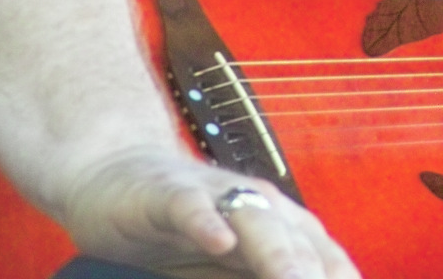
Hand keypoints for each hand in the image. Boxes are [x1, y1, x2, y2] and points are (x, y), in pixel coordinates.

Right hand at [58, 148, 358, 278]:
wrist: (115, 173)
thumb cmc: (185, 230)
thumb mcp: (228, 270)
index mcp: (283, 227)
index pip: (327, 261)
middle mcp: (258, 206)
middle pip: (299, 244)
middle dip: (318, 278)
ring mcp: (215, 195)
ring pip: (255, 222)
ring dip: (278, 254)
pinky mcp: (168, 192)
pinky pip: (190, 206)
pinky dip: (206, 222)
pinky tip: (217, 241)